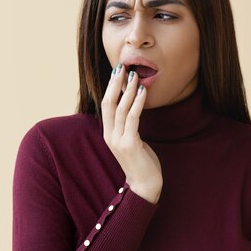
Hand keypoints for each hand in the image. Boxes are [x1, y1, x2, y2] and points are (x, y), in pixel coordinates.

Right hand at [101, 63, 162, 203]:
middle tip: (122, 66)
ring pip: (120, 108)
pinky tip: (143, 91)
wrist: (145, 185)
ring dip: (128, 90)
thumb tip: (133, 105)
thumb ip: (128, 125)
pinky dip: (138, 102)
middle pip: (109, 103)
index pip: (106, 104)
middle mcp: (110, 135)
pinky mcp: (130, 144)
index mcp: (108, 133)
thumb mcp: (132, 139)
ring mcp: (119, 140)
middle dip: (115, 83)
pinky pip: (133, 118)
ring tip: (135, 75)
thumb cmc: (141, 161)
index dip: (110, 86)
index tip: (118, 70)